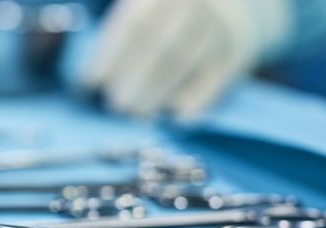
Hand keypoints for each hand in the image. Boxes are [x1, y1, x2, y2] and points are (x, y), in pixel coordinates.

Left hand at [81, 0, 290, 120]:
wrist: (235, 5)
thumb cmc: (170, 13)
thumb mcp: (143, 8)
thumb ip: (120, 34)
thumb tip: (90, 80)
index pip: (133, 25)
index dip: (108, 57)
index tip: (88, 84)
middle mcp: (191, 2)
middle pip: (160, 44)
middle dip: (133, 79)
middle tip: (115, 105)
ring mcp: (217, 24)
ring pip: (184, 61)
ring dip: (156, 94)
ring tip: (137, 114)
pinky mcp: (238, 48)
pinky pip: (215, 77)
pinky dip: (194, 101)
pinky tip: (175, 117)